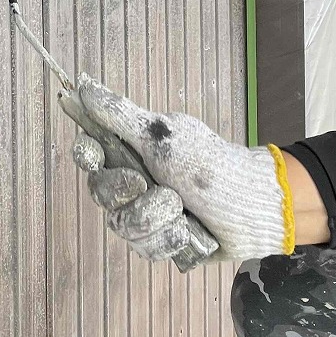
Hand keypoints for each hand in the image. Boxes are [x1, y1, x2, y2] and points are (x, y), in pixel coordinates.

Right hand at [70, 74, 294, 262]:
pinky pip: (145, 249)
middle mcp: (135, 183)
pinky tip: (189, 232)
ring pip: (124, 226)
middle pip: (101, 193)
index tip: (93, 154)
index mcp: (134, 150)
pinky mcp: (161, 242)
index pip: (92, 151)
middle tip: (146, 183)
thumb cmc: (209, 165)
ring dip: (156, 218)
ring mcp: (147, 214)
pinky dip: (170, 240)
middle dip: (127, 192)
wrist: (250, 208)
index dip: (86, 154)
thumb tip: (85, 87)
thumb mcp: (163, 136)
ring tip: (183, 211)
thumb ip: (121, 116)